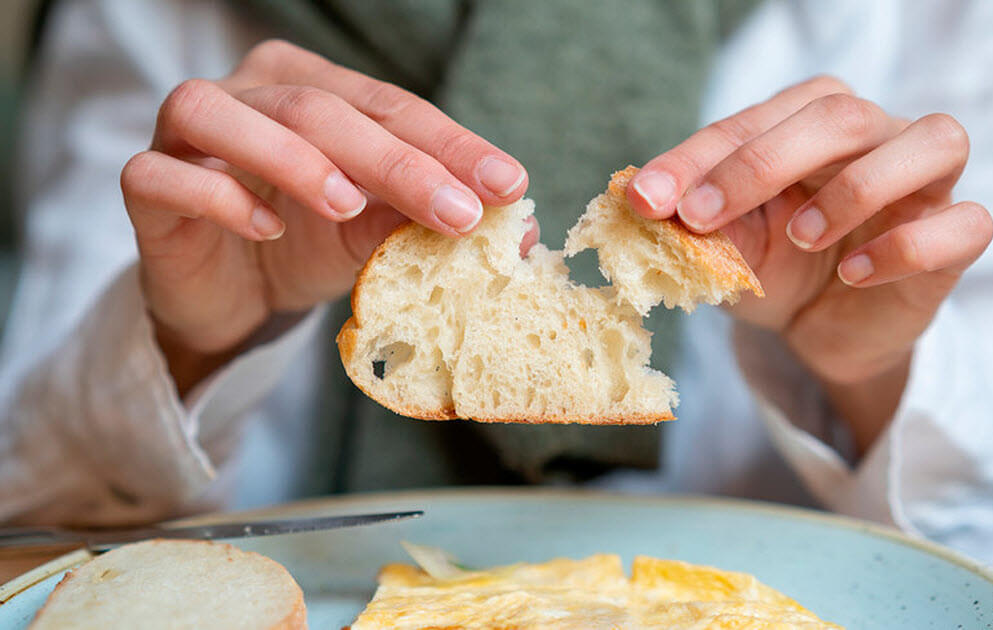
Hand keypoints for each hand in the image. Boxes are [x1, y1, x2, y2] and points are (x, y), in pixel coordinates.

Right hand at [120, 40, 534, 392]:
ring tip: (348, 205)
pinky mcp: (146, 185)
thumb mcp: (376, 233)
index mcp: (314, 87)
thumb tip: (516, 234)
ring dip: (292, 157)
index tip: (507, 186)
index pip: (390, 105)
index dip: (450, 144)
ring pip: (222, 113)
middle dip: (394, 160)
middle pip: (318, 107)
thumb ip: (426, 221)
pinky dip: (218, 196)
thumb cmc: (308, 246)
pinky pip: (164, 175)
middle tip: (455, 211)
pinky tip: (266, 229)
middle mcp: (249, 92)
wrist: (232, 298)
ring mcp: (187, 134)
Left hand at [627, 76, 992, 448]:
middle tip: (702, 215)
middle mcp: (878, 135)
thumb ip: (695, 222)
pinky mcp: (957, 238)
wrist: (823, 331)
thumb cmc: (776, 269)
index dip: (696, 158)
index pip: (755, 120)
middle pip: (841, 113)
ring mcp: (927, 184)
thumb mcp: (726, 248)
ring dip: (857, 187)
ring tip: (801, 236)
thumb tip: (641, 202)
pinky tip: (855, 275)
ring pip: (933, 140)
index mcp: (812, 121)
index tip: (647, 201)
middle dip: (761, 161)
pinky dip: (908, 246)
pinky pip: (965, 223)